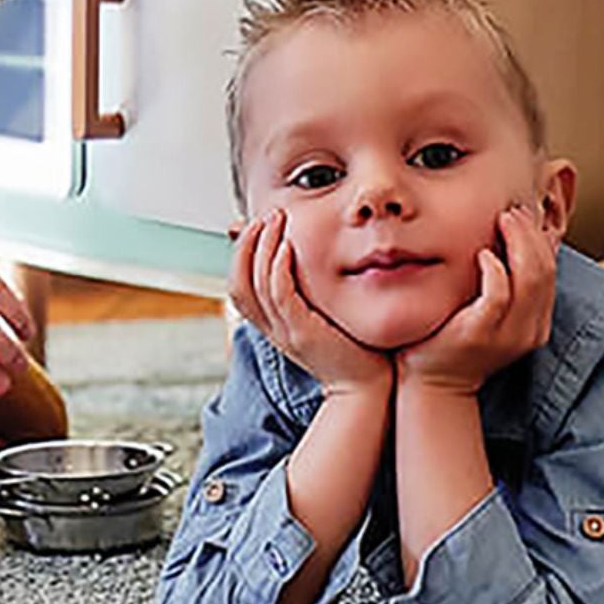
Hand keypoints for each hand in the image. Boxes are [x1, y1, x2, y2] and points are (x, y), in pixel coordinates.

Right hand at [231, 208, 392, 397]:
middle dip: (247, 243)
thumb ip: (305, 293)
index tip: (257, 225)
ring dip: (263, 246)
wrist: (367, 387)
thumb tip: (300, 259)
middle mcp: (272, 329)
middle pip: (238, 283)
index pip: (236, 286)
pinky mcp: (303, 334)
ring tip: (277, 220)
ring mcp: (285, 332)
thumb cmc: (349, 348)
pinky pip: (280, 296)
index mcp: (271, 325)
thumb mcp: (318, 316)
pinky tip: (287, 247)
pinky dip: (278, 269)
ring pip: (257, 284)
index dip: (239, 253)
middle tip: (266, 216)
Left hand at [396, 205, 555, 396]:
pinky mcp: (480, 334)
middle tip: (512, 211)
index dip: (540, 238)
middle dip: (530, 235)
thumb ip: (505, 282)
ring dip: (519, 243)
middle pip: (544, 271)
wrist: (433, 382)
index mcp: (536, 321)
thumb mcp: (489, 309)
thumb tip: (510, 240)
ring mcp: (507, 334)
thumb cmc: (455, 336)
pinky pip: (497, 297)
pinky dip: (495, 271)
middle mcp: (530, 330)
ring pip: (530, 280)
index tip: (522, 213)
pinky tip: (482, 254)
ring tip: (503, 220)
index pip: (551, 271)